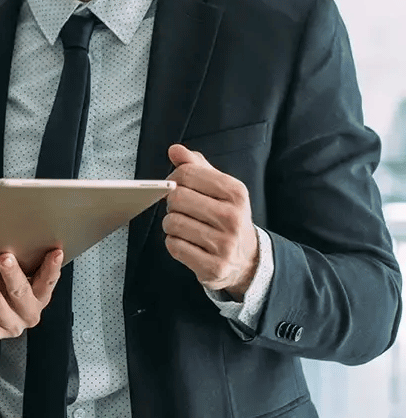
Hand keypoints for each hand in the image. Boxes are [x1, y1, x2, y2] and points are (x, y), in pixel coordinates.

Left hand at [0, 249, 62, 342]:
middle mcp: (28, 314)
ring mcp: (10, 326)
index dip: (52, 268)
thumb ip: (15, 264)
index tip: (55, 252)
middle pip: (20, 292)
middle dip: (11, 273)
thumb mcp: (7, 277)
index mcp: (38, 298)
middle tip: (3, 257)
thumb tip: (9, 236)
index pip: (47, 282)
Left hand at [163, 144, 258, 297]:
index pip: (187, 173)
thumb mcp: (219, 188)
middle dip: (171, 202)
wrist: (247, 259)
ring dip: (171, 224)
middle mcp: (233, 218)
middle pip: (177, 198)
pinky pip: (174, 246)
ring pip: (172, 223)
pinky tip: (187, 242)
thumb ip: (197, 166)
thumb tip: (175, 150)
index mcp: (236, 193)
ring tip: (184, 226)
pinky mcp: (213, 267)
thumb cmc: (226, 216)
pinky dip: (174, 243)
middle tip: (180, 208)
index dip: (174, 178)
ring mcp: (224, 245)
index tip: (176, 185)